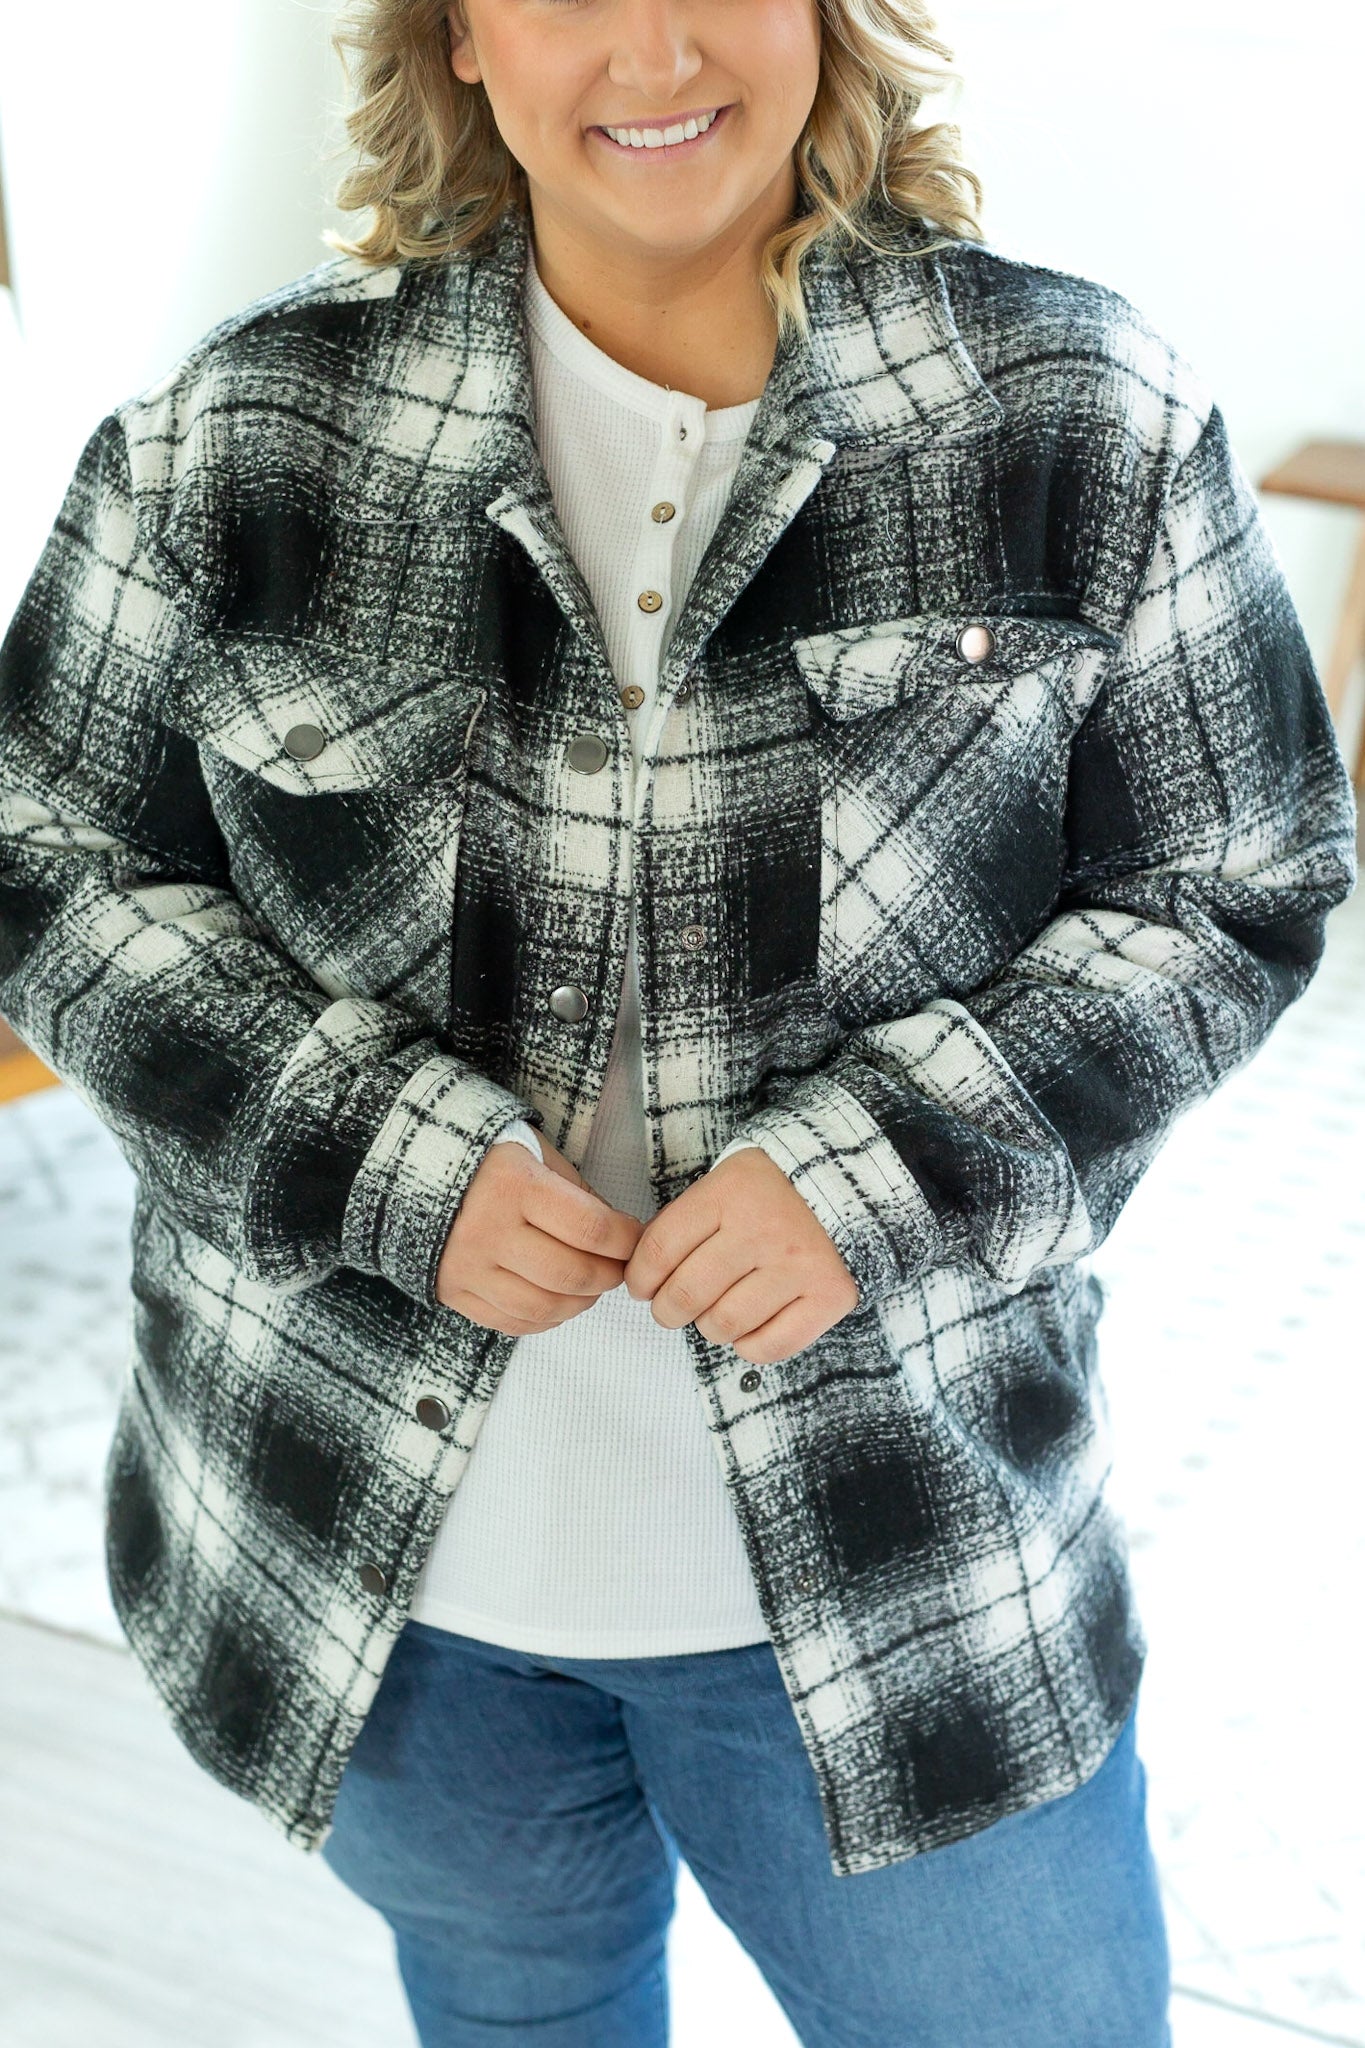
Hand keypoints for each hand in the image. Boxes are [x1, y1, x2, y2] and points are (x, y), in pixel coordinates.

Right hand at [436, 1129, 643, 1333]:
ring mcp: (467, 1267)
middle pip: (570, 1274)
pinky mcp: (454, 1293)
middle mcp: (487, 1230)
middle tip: (619, 1266)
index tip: (635, 1237)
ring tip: (591, 1285)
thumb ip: (577, 1192)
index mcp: (513, 1185)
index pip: (590, 1228)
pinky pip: (512, 1323)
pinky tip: (558, 1300)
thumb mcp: (535, 1153)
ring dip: (581, 1302)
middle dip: (609, 1275)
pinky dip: (546, 1319)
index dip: (626, 1240)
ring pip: (544, 1307)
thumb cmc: (487, 1158)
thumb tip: (617, 1234)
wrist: (410, 1170)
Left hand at [623, 1147, 859, 1362]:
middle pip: (686, 1294)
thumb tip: (644, 1274)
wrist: (847, 1186)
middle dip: (666, 1311)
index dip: (639, 1278)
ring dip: (709, 1327)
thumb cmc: (770, 1191)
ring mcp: (798, 1266)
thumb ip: (683, 1222)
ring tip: (715, 1313)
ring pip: (724, 1324)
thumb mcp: (722, 1184)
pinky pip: (769, 1346)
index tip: (642, 1287)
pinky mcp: (828, 1296)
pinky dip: (748, 1346)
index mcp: (728, 1194)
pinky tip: (748, 1327)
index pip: (659, 1251)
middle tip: (671, 1309)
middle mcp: (762, 1230)